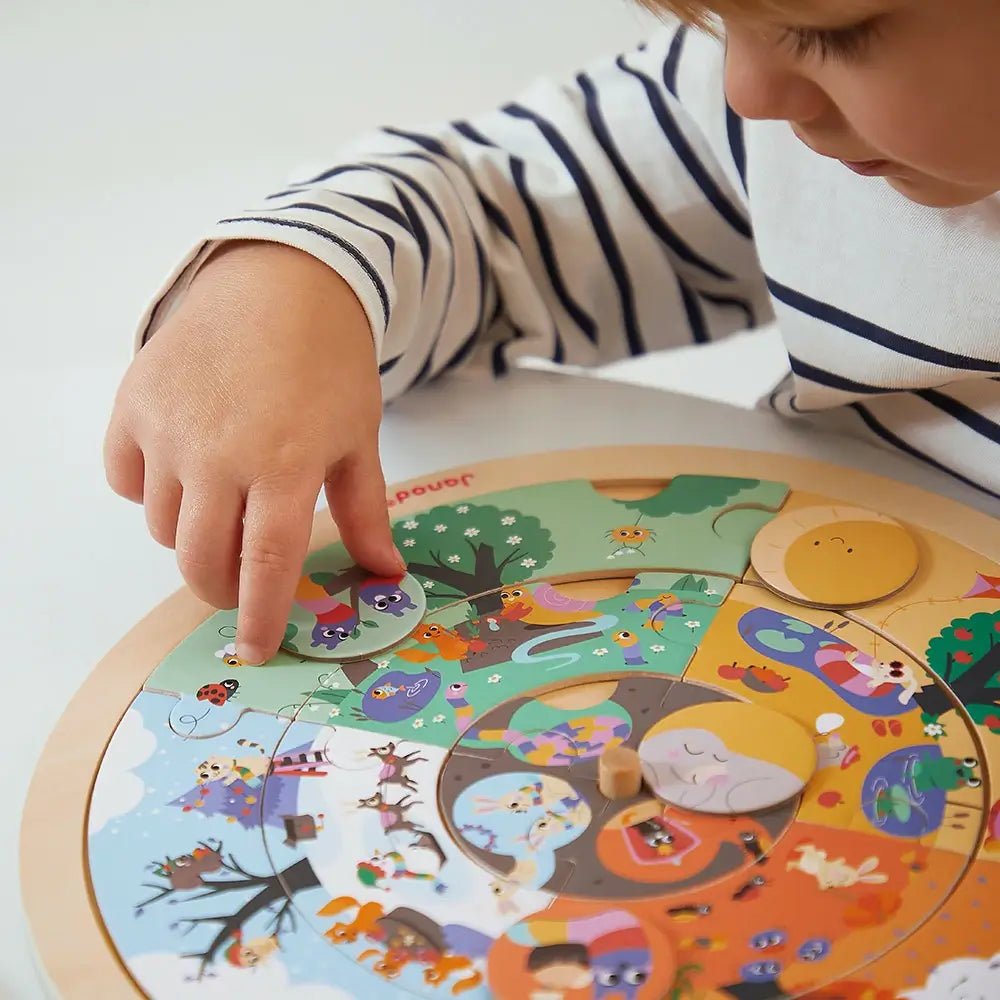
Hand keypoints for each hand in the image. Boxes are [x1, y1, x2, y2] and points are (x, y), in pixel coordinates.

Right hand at [104, 241, 403, 663]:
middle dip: (221, 589)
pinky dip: (152, 490)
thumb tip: (387, 574)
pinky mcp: (132, 405)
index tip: (258, 648)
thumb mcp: (358, 438)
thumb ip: (366, 512)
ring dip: (193, 535)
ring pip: (164, 527)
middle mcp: (219, 454)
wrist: (281, 284)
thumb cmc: (330, 365)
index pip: (266, 566)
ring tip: (224, 502)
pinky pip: (127, 481)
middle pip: (203, 561)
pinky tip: (184, 468)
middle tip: (240, 583)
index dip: (262, 616)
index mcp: (285, 464)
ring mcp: (168, 429)